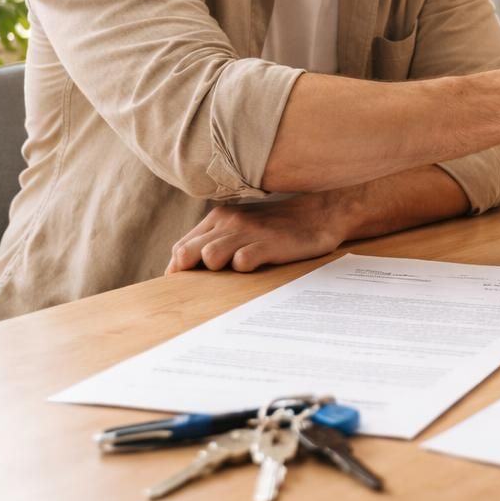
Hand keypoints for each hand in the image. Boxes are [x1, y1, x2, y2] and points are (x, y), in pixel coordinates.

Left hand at [165, 190, 358, 273]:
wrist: (321, 212)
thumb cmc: (277, 226)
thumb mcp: (242, 226)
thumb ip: (216, 240)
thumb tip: (186, 268)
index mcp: (218, 218)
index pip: (180, 248)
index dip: (179, 271)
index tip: (187, 287)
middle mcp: (229, 222)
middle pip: (188, 254)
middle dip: (192, 274)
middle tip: (207, 288)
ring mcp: (249, 231)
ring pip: (210, 257)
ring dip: (218, 270)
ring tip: (236, 273)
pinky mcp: (269, 243)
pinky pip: (242, 261)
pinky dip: (243, 268)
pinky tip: (256, 267)